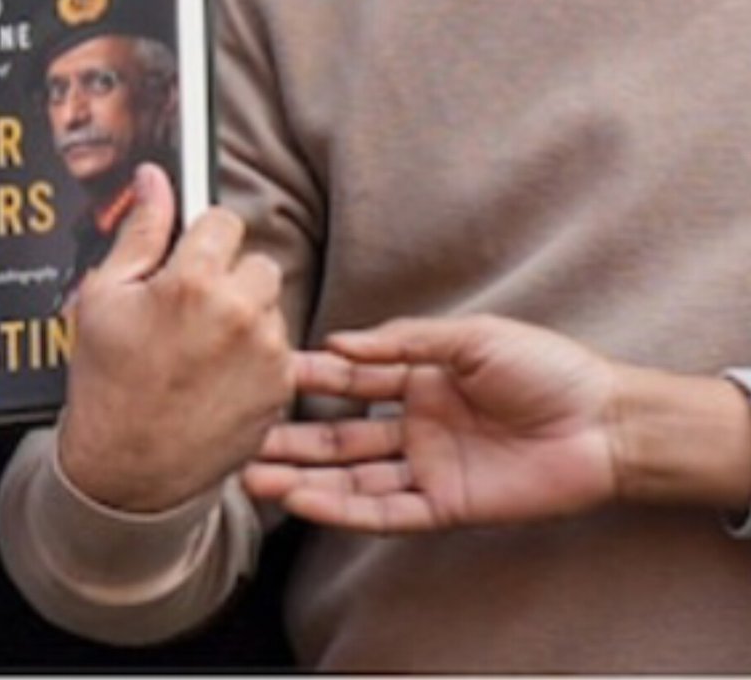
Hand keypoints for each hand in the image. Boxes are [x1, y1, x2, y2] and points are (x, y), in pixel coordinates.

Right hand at [57, 165, 290, 512]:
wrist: (127, 470)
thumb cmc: (108, 382)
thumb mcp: (105, 297)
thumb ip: (140, 231)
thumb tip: (153, 179)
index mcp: (192, 282)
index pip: (223, 220)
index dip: (199, 238)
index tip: (185, 259)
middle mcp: (239, 313)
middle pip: (255, 262)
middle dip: (228, 276)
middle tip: (191, 309)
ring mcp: (266, 354)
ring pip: (270, 305)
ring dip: (245, 315)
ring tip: (201, 347)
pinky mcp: (281, 389)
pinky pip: (279, 348)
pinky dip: (256, 355)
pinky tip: (217, 375)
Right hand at [244, 314, 620, 532]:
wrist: (607, 421)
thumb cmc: (547, 368)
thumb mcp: (469, 337)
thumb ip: (403, 342)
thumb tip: (340, 341)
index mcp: (420, 378)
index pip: (351, 377)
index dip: (310, 375)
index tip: (264, 371)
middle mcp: (417, 425)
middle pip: (339, 435)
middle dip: (289, 438)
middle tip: (240, 437)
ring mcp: (429, 468)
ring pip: (352, 477)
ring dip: (303, 479)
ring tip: (253, 478)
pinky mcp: (448, 505)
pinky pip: (387, 510)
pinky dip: (345, 509)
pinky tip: (306, 501)